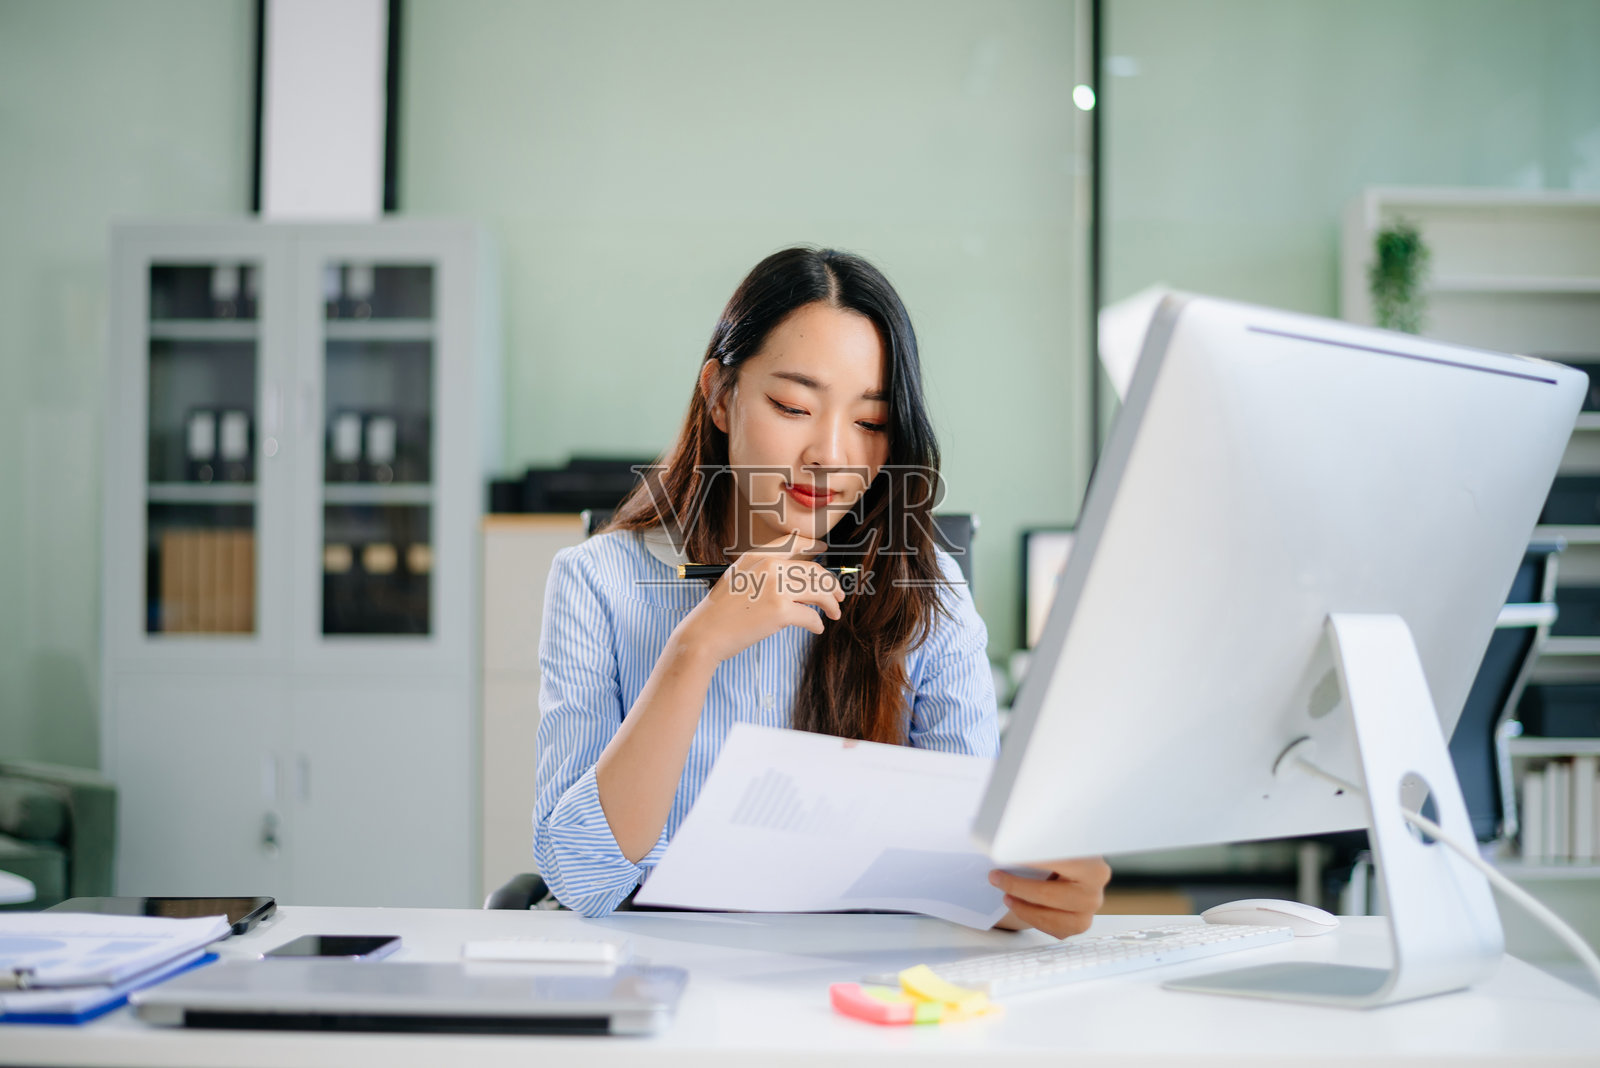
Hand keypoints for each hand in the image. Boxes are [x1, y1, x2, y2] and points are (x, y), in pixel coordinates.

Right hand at [675, 534, 846, 663]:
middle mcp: (769, 566)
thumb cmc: (720, 612)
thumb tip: (798, 575)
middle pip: (815, 571)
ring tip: (834, 613)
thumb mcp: (738, 578)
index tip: (825, 550)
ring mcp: (776, 588)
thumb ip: (764, 571)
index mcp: (758, 555)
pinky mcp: (781, 611)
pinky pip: (812, 616)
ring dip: (831, 604)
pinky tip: (817, 628)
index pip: (795, 543)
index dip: (815, 546)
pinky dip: (818, 624)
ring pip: (820, 592)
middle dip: (831, 584)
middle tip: (838, 595)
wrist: (704, 634)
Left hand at [990, 857, 1110, 937]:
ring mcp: (1090, 908)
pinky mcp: (1081, 923)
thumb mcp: (1052, 842)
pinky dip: (1034, 919)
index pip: (1054, 861)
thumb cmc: (1057, 853)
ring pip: (1053, 918)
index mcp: (1090, 860)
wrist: (1072, 867)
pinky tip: (1022, 907)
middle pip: (1050, 894)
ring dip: (1024, 909)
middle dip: (1018, 887)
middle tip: (996, 877)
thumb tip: (1007, 847)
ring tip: (1007, 897)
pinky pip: (1054, 928)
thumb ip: (1039, 845)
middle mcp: (1095, 886)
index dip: (1026, 859)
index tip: (1003, 857)